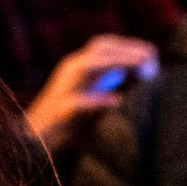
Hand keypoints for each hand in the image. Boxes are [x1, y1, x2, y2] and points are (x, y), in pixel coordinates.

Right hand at [23, 36, 156, 153]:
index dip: (129, 44)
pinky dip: (98, 99)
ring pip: (88, 66)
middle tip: (151, 56)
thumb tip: (144, 70)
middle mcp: (69, 71)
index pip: (104, 45)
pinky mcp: (59, 110)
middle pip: (99, 49)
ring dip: (116, 62)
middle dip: (127, 49)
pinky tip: (116, 100)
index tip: (152, 51)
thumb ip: (113, 81)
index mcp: (78, 66)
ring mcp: (63, 88)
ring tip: (140, 66)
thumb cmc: (68, 119)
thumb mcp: (94, 94)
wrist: (34, 140)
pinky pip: (78, 101)